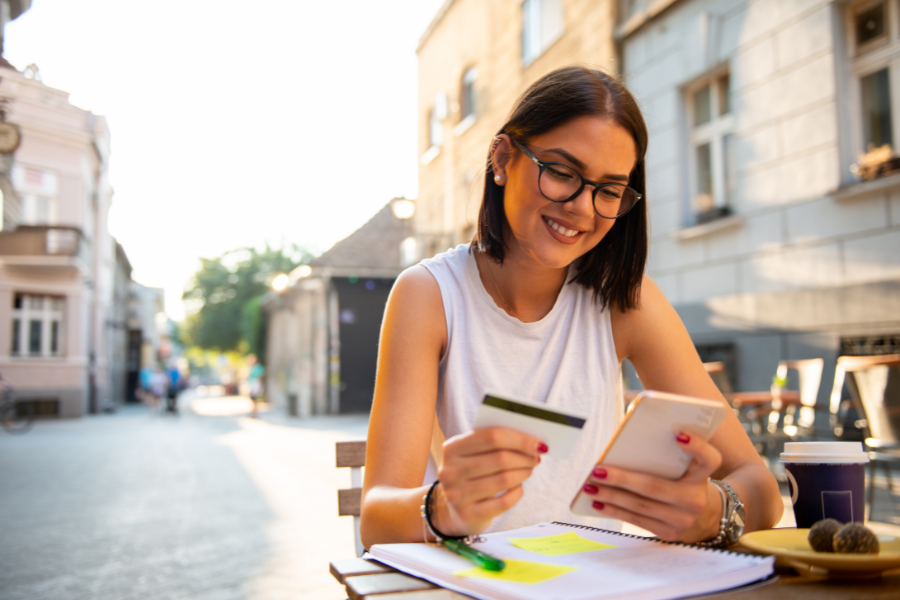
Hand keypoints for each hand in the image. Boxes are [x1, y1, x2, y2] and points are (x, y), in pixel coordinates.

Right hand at [434, 427, 546, 536]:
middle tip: (536, 458)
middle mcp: (450, 471)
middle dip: (525, 457)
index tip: (538, 443)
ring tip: (529, 470)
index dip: (519, 439)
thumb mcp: (472, 455)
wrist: (454, 511)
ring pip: (504, 479)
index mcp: (451, 448)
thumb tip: (531, 441)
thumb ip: (493, 444)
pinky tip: (518, 488)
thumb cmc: (471, 475)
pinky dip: (517, 493)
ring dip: (524, 473)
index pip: (491, 436)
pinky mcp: (468, 515)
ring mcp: (457, 495)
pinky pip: (504, 502)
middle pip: (500, 458)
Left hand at [580, 432, 723, 541]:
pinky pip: (637, 520)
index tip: (678, 434)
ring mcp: (682, 519)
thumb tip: (627, 443)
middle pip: (655, 487)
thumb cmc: (686, 481)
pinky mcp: (669, 533)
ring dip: (611, 496)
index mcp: (702, 476)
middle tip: (597, 470)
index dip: (697, 447)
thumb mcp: (687, 467)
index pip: (709, 459)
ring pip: (640, 506)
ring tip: (590, 486)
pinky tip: (597, 502)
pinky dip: (615, 510)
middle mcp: (695, 499)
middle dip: (622, 478)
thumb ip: (670, 454)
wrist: (705, 517)